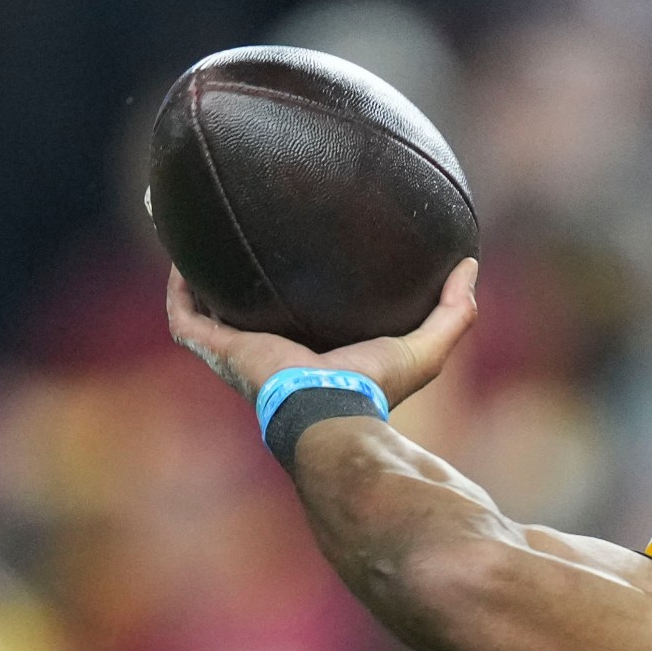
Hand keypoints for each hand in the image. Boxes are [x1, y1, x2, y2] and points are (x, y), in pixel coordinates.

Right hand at [166, 258, 479, 408]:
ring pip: (207, 313)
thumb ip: (454, 311)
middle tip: (238, 237)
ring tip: (195, 237)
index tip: (299, 259)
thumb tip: (470, 265)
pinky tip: (181, 255)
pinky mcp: (220, 351)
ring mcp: (238, 355)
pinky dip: (180, 289)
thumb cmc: (376, 391)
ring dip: (199, 279)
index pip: (298, 322)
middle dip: (238, 283)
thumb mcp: (425, 347)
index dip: (295, 294)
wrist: (332, 414)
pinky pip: (186, 317)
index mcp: (310, 355)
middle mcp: (269, 354)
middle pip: (245, 314)